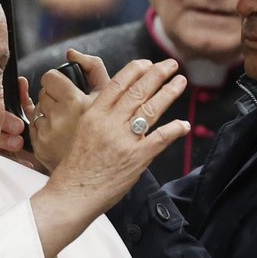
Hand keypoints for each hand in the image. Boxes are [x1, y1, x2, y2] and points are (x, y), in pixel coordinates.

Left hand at [21, 50, 109, 171]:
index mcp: (74, 102)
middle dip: (54, 96)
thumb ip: (92, 67)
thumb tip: (72, 53)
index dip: (57, 80)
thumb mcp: (107, 94)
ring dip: (49, 111)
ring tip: (68, 120)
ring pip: (37, 109)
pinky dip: (44, 125)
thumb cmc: (108, 129)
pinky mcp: (39, 147)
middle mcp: (57, 118)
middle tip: (71, 106)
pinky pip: (33, 126)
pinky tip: (59, 129)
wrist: (100, 167)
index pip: (49, 77)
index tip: (65, 86)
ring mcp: (46, 134)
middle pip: (43, 93)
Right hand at [29, 57, 187, 257]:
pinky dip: (174, 129)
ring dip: (169, 93)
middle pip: (138, 91)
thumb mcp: (82, 132)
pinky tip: (183, 124)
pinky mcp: (137, 157)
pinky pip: (160, 138)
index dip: (135, 70)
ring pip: (151, 108)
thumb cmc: (75, 168)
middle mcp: (109, 123)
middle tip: (170, 65)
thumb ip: (101, 118)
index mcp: (94, 115)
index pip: (118, 84)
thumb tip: (120, 107)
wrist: (73, 194)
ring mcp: (124, 140)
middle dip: (157, 74)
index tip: (147, 63)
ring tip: (180, 82)